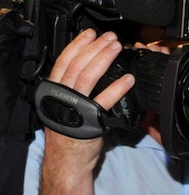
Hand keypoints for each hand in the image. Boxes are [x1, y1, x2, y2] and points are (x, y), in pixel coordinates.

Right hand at [44, 29, 132, 169]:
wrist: (68, 160)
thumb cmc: (70, 133)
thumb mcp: (66, 106)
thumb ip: (74, 89)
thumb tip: (92, 68)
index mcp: (53, 90)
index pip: (64, 61)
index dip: (78, 45)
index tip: (91, 34)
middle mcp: (61, 96)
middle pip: (77, 65)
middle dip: (95, 48)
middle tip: (110, 37)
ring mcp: (74, 107)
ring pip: (87, 76)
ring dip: (104, 59)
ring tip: (116, 48)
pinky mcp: (89, 120)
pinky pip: (104, 100)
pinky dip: (117, 87)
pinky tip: (129, 79)